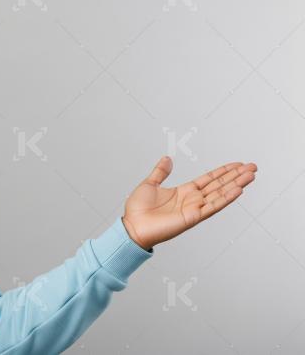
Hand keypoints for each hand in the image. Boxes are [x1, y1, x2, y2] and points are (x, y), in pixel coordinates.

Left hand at [122, 156, 256, 250]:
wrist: (132, 226)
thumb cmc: (138, 210)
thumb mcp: (149, 184)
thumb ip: (160, 172)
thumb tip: (167, 158)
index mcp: (184, 191)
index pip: (209, 179)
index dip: (223, 171)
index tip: (238, 164)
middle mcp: (192, 199)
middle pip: (219, 185)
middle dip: (236, 176)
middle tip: (253, 167)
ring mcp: (194, 208)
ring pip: (220, 194)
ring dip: (236, 184)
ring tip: (251, 175)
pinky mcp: (193, 217)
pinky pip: (213, 206)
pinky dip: (226, 198)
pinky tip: (238, 190)